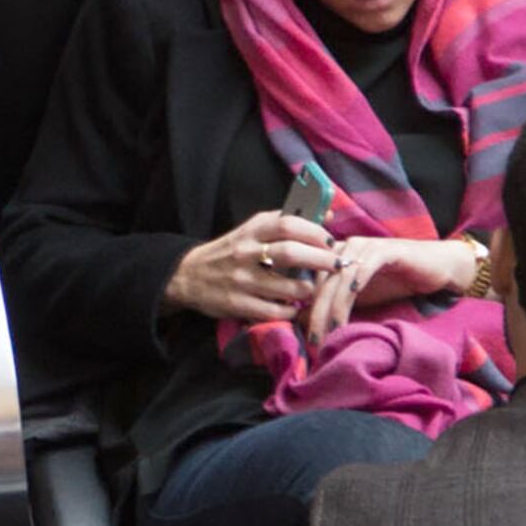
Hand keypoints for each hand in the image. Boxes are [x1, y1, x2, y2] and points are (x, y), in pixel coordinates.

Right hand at [167, 210, 333, 324]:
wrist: (189, 276)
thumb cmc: (230, 251)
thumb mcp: (252, 229)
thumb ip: (286, 222)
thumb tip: (327, 214)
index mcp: (252, 230)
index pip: (288, 224)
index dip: (315, 232)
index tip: (330, 241)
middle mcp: (246, 253)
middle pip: (291, 253)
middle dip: (321, 260)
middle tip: (337, 265)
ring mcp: (241, 280)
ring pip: (287, 287)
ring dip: (308, 289)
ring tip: (314, 289)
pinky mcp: (237, 304)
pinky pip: (274, 311)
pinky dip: (290, 310)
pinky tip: (294, 306)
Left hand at [300, 235, 481, 339]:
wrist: (436, 267)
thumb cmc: (396, 282)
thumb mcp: (360, 298)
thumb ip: (334, 305)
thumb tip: (305, 323)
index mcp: (333, 258)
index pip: (310, 284)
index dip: (306, 312)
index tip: (305, 340)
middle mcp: (344, 249)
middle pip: (322, 283)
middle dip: (316, 315)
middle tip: (313, 343)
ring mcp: (364, 247)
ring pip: (340, 279)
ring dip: (333, 308)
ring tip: (331, 333)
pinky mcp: (384, 250)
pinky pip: (364, 268)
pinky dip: (355, 286)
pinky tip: (350, 303)